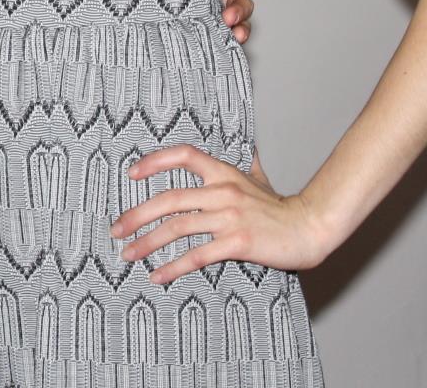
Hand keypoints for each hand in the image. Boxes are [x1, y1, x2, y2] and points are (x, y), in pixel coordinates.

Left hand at [111, 144, 331, 283]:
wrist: (310, 229)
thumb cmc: (282, 208)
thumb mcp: (260, 180)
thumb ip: (247, 166)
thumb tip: (248, 149)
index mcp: (224, 173)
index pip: (183, 155)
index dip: (155, 161)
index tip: (132, 174)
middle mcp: (223, 191)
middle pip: (168, 199)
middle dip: (136, 215)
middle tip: (116, 230)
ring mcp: (229, 217)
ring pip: (177, 228)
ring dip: (147, 243)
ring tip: (128, 255)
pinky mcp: (237, 243)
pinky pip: (197, 256)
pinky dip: (173, 267)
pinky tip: (158, 276)